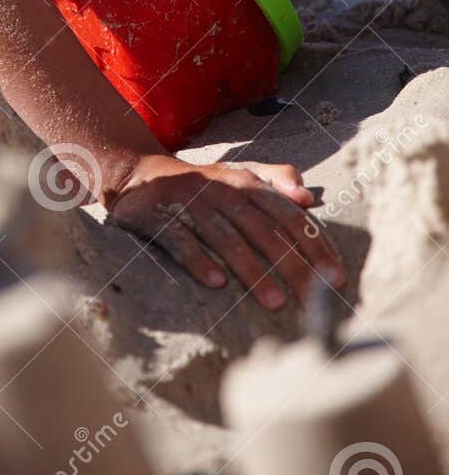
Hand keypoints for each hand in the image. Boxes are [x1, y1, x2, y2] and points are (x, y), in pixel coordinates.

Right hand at [105, 153, 345, 309]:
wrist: (139, 174)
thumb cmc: (202, 183)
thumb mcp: (240, 172)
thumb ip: (276, 177)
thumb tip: (308, 196)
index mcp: (245, 181)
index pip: (287, 214)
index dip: (313, 243)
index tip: (336, 275)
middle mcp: (221, 190)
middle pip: (263, 229)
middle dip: (292, 264)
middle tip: (315, 298)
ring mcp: (190, 203)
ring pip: (227, 238)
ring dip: (252, 270)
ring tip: (274, 302)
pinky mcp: (160, 217)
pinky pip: (182, 240)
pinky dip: (199, 260)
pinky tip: (216, 283)